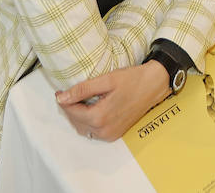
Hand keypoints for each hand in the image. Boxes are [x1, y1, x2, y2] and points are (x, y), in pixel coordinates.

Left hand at [55, 62, 169, 141]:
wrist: (154, 85)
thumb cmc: (133, 80)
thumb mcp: (106, 80)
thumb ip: (82, 90)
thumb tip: (63, 98)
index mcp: (100, 117)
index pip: (72, 112)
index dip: (64, 101)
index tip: (60, 92)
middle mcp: (104, 130)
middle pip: (76, 122)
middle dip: (69, 109)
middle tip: (66, 95)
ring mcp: (110, 134)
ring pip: (84, 129)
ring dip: (77, 117)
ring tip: (76, 101)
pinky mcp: (115, 133)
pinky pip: (94, 132)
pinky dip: (87, 122)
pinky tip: (89, 109)